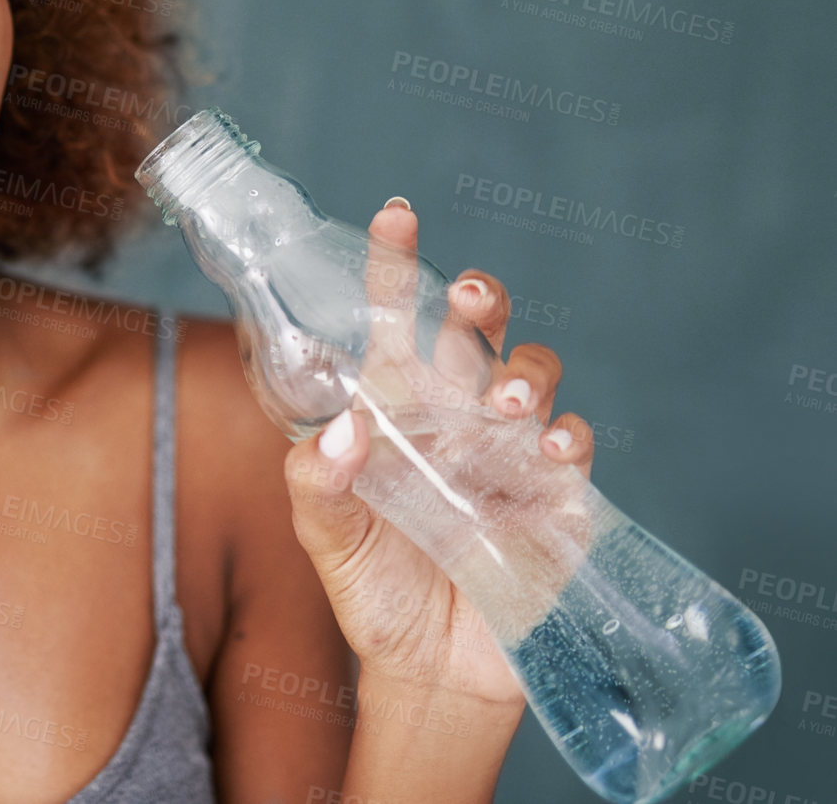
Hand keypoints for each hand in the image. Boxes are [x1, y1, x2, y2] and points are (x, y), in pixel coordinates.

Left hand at [282, 197, 595, 706]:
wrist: (430, 674)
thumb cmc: (374, 591)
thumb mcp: (324, 539)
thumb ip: (317, 484)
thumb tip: (341, 429)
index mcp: (395, 409)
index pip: (395, 323)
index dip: (397, 268)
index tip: (396, 215)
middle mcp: (456, 417)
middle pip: (478, 332)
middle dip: (479, 298)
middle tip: (467, 296)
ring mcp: (510, 453)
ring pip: (531, 376)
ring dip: (519, 375)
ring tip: (498, 402)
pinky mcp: (556, 499)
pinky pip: (572, 448)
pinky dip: (563, 439)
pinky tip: (545, 451)